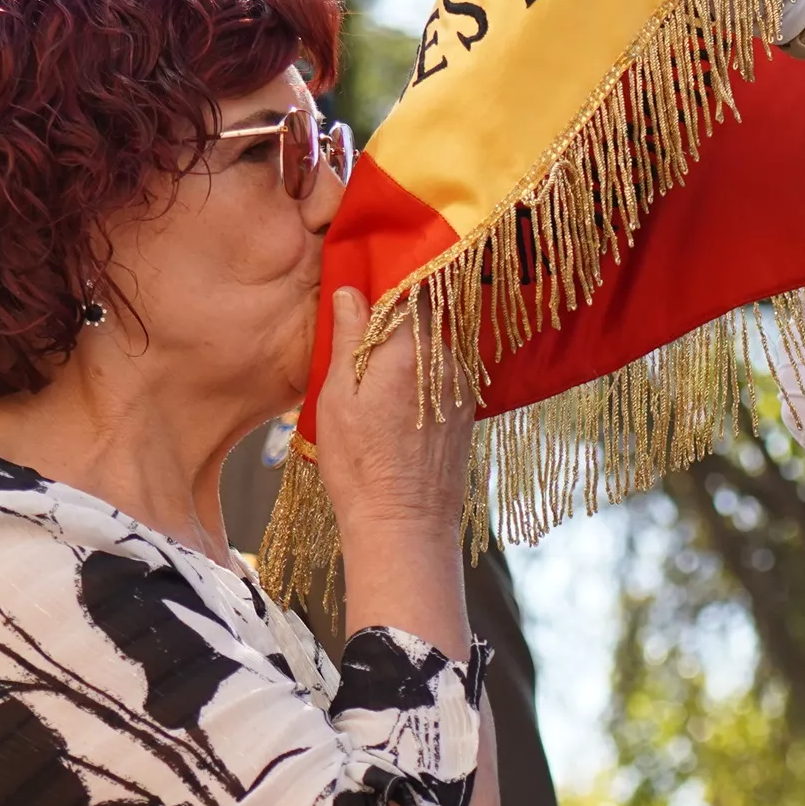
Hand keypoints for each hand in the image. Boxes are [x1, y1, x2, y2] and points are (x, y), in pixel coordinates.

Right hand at [316, 287, 475, 552]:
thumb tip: (350, 292)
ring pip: (433, 347)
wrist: (404, 523)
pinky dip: (421, 377)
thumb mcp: (338, 398)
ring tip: (375, 380)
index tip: (367, 284)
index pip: (411, 289)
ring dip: (407, 351)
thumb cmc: (360, 466)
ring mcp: (461, 386)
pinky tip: (397, 404)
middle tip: (360, 338)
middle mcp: (444, 361)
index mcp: (409, 350)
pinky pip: (442, 375)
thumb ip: (348, 339)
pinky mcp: (467, 410)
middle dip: (395, 320)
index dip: (389, 282)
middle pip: (423, 317)